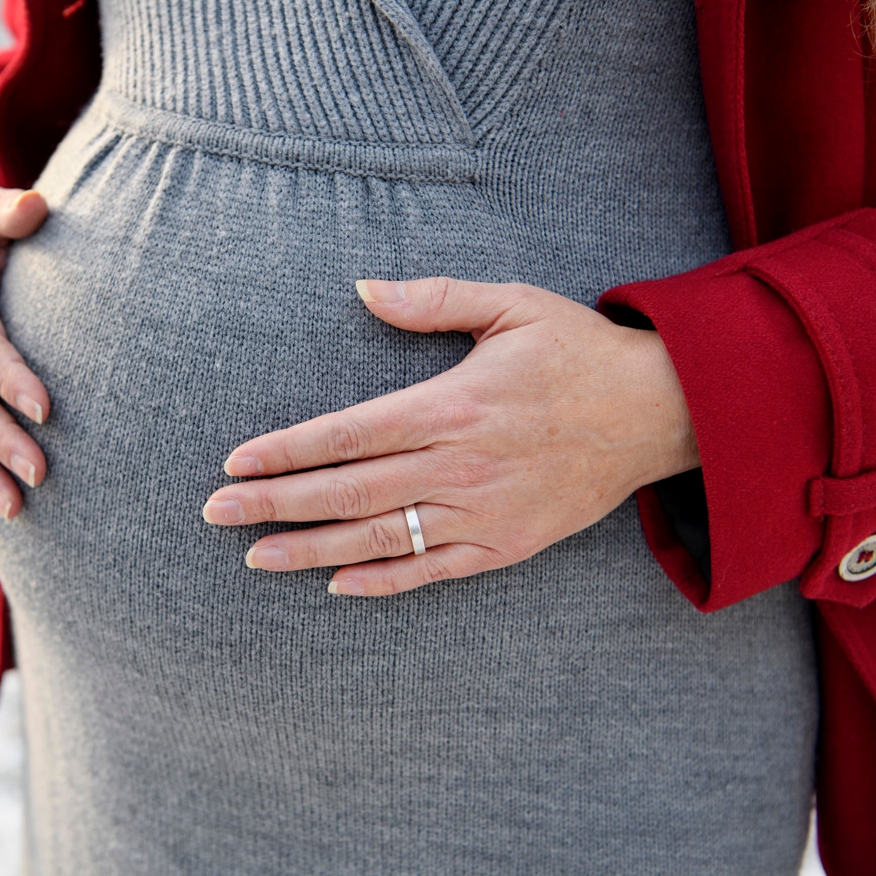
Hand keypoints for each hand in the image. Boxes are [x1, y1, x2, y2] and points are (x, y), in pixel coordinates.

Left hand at [201, 277, 699, 595]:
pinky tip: (337, 585)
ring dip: (312, 549)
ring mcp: (483, 511)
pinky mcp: (507, 544)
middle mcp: (461, 464)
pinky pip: (435, 570)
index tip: (237, 461)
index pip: (350, 433)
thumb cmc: (577, 352)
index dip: (289, 450)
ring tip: (255, 557)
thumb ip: (434, 300)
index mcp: (454, 404)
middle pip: (350, 491)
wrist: (658, 413)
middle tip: (217, 512)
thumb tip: (364, 290)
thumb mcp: (512, 304)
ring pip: (382, 537)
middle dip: (276, 503)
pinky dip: (385, 580)